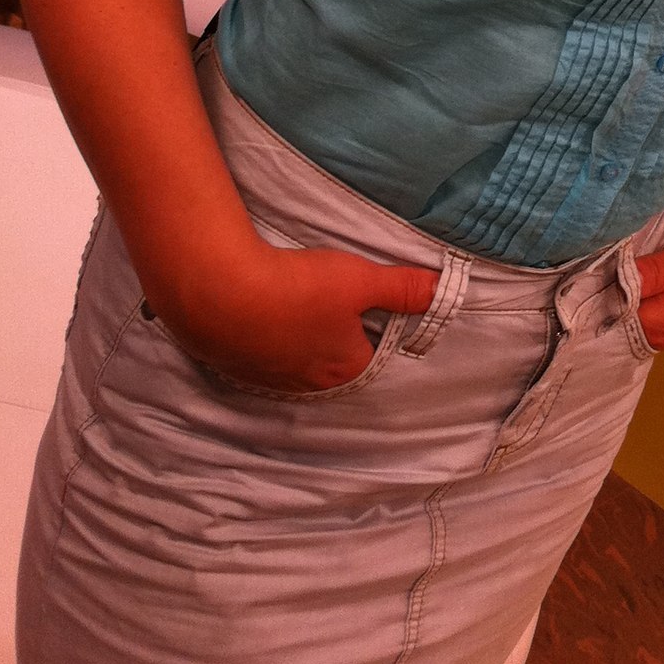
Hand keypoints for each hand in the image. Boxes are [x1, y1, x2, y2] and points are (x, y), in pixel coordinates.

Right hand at [153, 238, 439, 393]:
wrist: (219, 292)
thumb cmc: (299, 288)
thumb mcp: (361, 280)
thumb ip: (404, 288)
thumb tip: (445, 290)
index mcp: (344, 368)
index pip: (370, 352)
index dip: (370, 325)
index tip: (361, 302)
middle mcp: (307, 384)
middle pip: (330, 358)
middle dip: (331, 332)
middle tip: (324, 296)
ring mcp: (265, 378)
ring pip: (292, 357)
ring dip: (294, 334)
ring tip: (290, 299)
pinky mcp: (231, 364)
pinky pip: (257, 352)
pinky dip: (261, 333)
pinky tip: (257, 309)